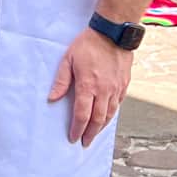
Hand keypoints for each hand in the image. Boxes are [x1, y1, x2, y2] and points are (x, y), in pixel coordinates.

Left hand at [49, 27, 131, 146]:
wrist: (114, 33)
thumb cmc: (88, 44)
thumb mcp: (68, 59)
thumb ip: (61, 81)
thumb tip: (52, 98)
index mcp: (88, 85)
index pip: (82, 114)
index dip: (77, 129)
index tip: (73, 138)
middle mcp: (104, 90)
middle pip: (97, 119)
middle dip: (90, 134)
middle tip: (85, 143)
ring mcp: (116, 88)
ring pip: (110, 114)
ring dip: (101, 126)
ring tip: (95, 134)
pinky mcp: (124, 84)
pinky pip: (118, 104)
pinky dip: (112, 114)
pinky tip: (107, 117)